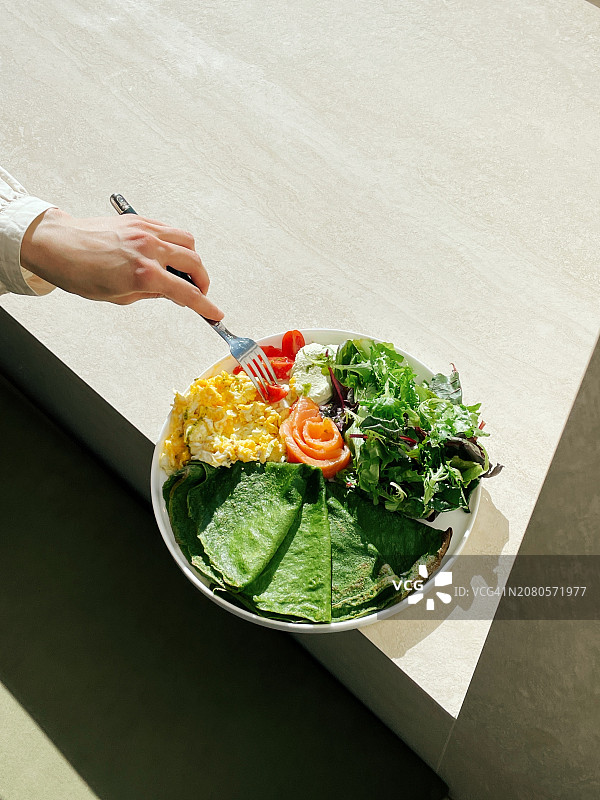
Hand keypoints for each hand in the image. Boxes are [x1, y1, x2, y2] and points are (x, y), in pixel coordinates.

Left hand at [20, 208, 223, 319]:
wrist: (57, 244)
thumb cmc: (80, 272)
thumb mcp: (119, 296)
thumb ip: (151, 293)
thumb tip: (171, 292)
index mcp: (143, 273)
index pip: (186, 292)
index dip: (205, 305)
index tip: (215, 313)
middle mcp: (149, 248)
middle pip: (194, 263)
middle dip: (202, 281)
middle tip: (198, 292)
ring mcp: (145, 230)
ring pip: (187, 241)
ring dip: (192, 258)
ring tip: (183, 271)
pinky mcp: (139, 220)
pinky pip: (170, 230)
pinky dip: (176, 243)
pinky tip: (168, 254)